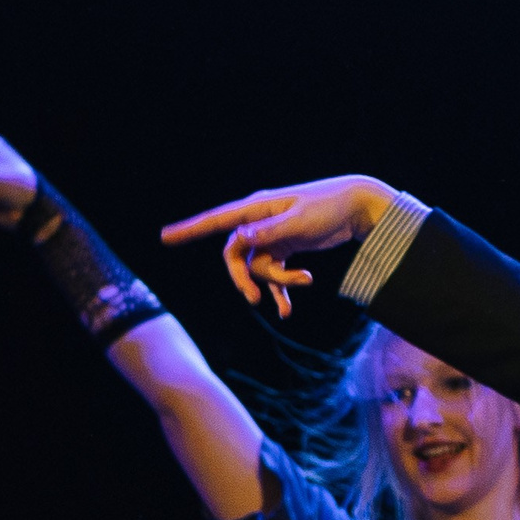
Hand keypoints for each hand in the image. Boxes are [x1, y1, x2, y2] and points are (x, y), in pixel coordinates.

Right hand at [159, 177, 394, 321]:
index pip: (216, 220)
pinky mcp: (284, 249)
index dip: (189, 230)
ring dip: (277, 285)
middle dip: (243, 279)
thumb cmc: (328, 208)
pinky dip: (280, 291)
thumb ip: (270, 232)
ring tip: (304, 283)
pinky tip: (287, 311)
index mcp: (257, 208)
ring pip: (258, 270)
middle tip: (255, 300)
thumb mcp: (300, 222)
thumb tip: (240, 238)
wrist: (355, 208)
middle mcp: (259, 223)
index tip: (164, 237)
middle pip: (235, 257)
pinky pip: (273, 275)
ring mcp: (271, 238)